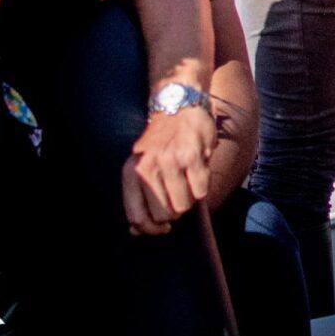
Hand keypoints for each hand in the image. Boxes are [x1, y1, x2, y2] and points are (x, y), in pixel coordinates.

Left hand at [122, 106, 215, 234]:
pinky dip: (202, 187)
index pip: (137, 217)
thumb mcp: (141, 164)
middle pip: (163, 216)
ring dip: (188, 199)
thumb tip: (136, 231)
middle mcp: (148, 168)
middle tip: (176, 196)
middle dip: (173, 212)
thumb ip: (139, 197)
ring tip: (186, 181)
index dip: (151, 229)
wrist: (178, 104)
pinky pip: (201, 191)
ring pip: (183, 206)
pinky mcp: (193, 156)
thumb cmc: (160, 141)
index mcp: (132, 172)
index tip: (162, 227)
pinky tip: (197, 171)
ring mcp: (171, 162)